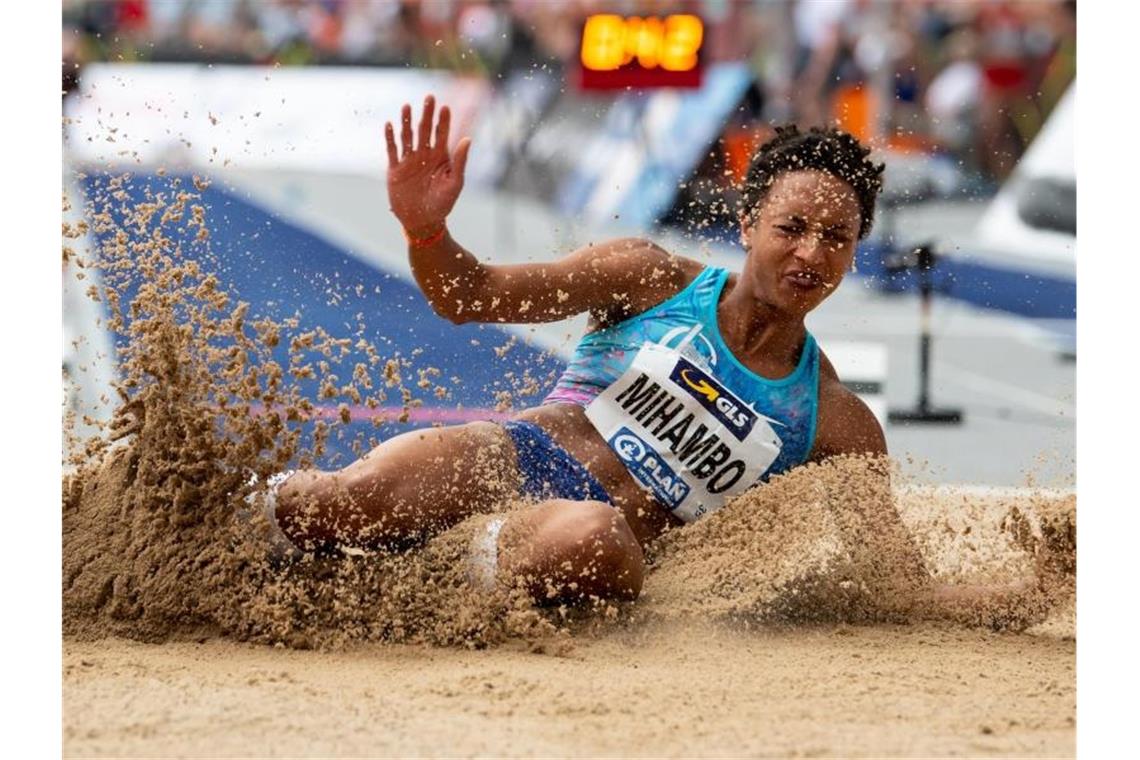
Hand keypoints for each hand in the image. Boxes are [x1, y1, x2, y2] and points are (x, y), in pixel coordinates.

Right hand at [384, 95, 471, 236]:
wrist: (422, 222)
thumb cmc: (442, 204)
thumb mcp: (454, 183)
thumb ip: (459, 161)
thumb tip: (468, 139)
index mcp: (440, 158)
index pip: (442, 134)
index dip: (443, 120)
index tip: (445, 106)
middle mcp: (424, 156)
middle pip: (425, 130)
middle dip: (427, 114)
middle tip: (429, 97)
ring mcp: (409, 161)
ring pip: (407, 136)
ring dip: (407, 122)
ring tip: (407, 106)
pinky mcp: (396, 169)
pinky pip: (392, 150)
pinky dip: (390, 138)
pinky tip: (389, 125)